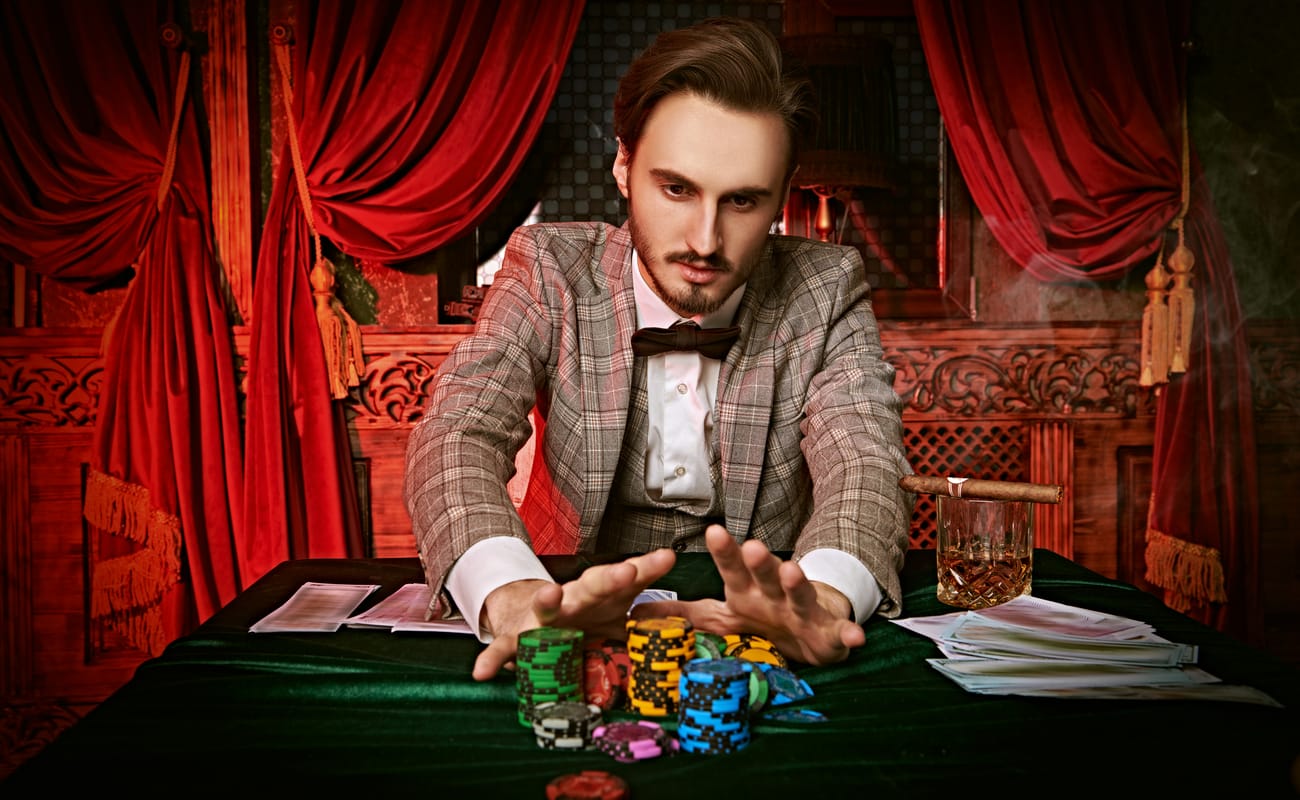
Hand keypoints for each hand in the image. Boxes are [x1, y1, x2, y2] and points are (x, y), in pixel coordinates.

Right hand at [472, 548, 676, 680]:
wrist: (528, 617)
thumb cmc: (583, 615)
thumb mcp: (616, 612)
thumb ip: (647, 608)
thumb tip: (690, 600)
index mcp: (601, 593)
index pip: (628, 577)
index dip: (647, 568)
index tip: (667, 558)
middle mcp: (573, 598)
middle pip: (593, 585)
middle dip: (610, 578)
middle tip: (627, 572)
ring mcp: (543, 617)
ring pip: (547, 605)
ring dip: (549, 600)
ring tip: (549, 594)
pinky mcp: (517, 639)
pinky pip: (504, 650)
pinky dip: (493, 659)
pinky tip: (484, 672)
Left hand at [631, 525, 864, 665]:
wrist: (812, 632)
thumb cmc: (764, 618)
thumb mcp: (724, 617)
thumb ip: (686, 614)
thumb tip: (637, 611)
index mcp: (748, 590)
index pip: (733, 567)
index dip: (724, 551)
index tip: (712, 531)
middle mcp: (775, 594)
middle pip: (767, 574)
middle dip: (761, 561)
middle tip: (753, 546)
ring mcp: (803, 611)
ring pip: (801, 594)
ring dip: (799, 583)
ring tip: (795, 571)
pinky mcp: (829, 634)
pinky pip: (840, 634)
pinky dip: (848, 633)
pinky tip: (855, 633)